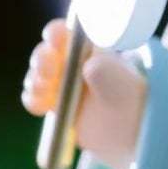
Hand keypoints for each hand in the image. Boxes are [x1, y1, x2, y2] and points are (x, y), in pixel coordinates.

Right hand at [22, 19, 147, 168]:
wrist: (134, 135)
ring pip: (38, 75)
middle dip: (42, 59)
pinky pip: (36, 99)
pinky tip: (40, 106)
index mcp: (94, 49)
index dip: (57, 33)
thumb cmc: (134, 101)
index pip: (71, 33)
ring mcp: (64, 84)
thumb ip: (108, 74)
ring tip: (45, 92)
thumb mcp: (125, 86)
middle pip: (48, 52)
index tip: (54, 39)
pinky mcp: (57, 105)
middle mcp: (76, 62)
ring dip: (35, 80)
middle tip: (49, 71)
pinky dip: (33, 100)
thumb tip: (90, 67)